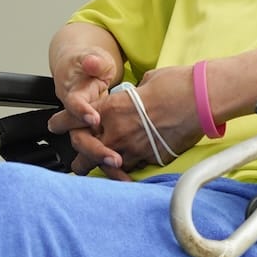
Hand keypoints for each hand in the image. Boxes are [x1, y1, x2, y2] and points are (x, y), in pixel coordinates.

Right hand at [49, 43, 119, 168]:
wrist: (79, 72)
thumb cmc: (85, 66)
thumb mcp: (90, 59)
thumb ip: (92, 62)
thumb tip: (91, 63)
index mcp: (73, 97)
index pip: (74, 106)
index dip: (82, 113)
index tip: (94, 119)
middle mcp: (77, 118)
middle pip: (80, 139)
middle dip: (95, 150)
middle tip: (113, 158)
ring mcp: (86, 131)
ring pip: (89, 153)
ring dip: (103, 164)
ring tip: (120, 173)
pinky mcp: (98, 139)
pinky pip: (101, 157)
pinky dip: (112, 168)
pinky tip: (126, 176)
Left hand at [51, 65, 201, 174]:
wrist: (202, 100)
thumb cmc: (177, 85)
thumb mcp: (146, 81)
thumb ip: (133, 94)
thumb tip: (135, 95)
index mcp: (111, 108)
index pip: (74, 118)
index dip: (61, 122)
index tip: (55, 126)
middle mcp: (116, 131)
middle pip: (84, 150)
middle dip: (78, 156)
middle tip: (73, 162)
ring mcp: (132, 148)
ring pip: (105, 166)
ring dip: (99, 169)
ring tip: (93, 175)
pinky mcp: (150, 159)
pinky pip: (130, 169)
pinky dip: (126, 171)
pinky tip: (123, 173)